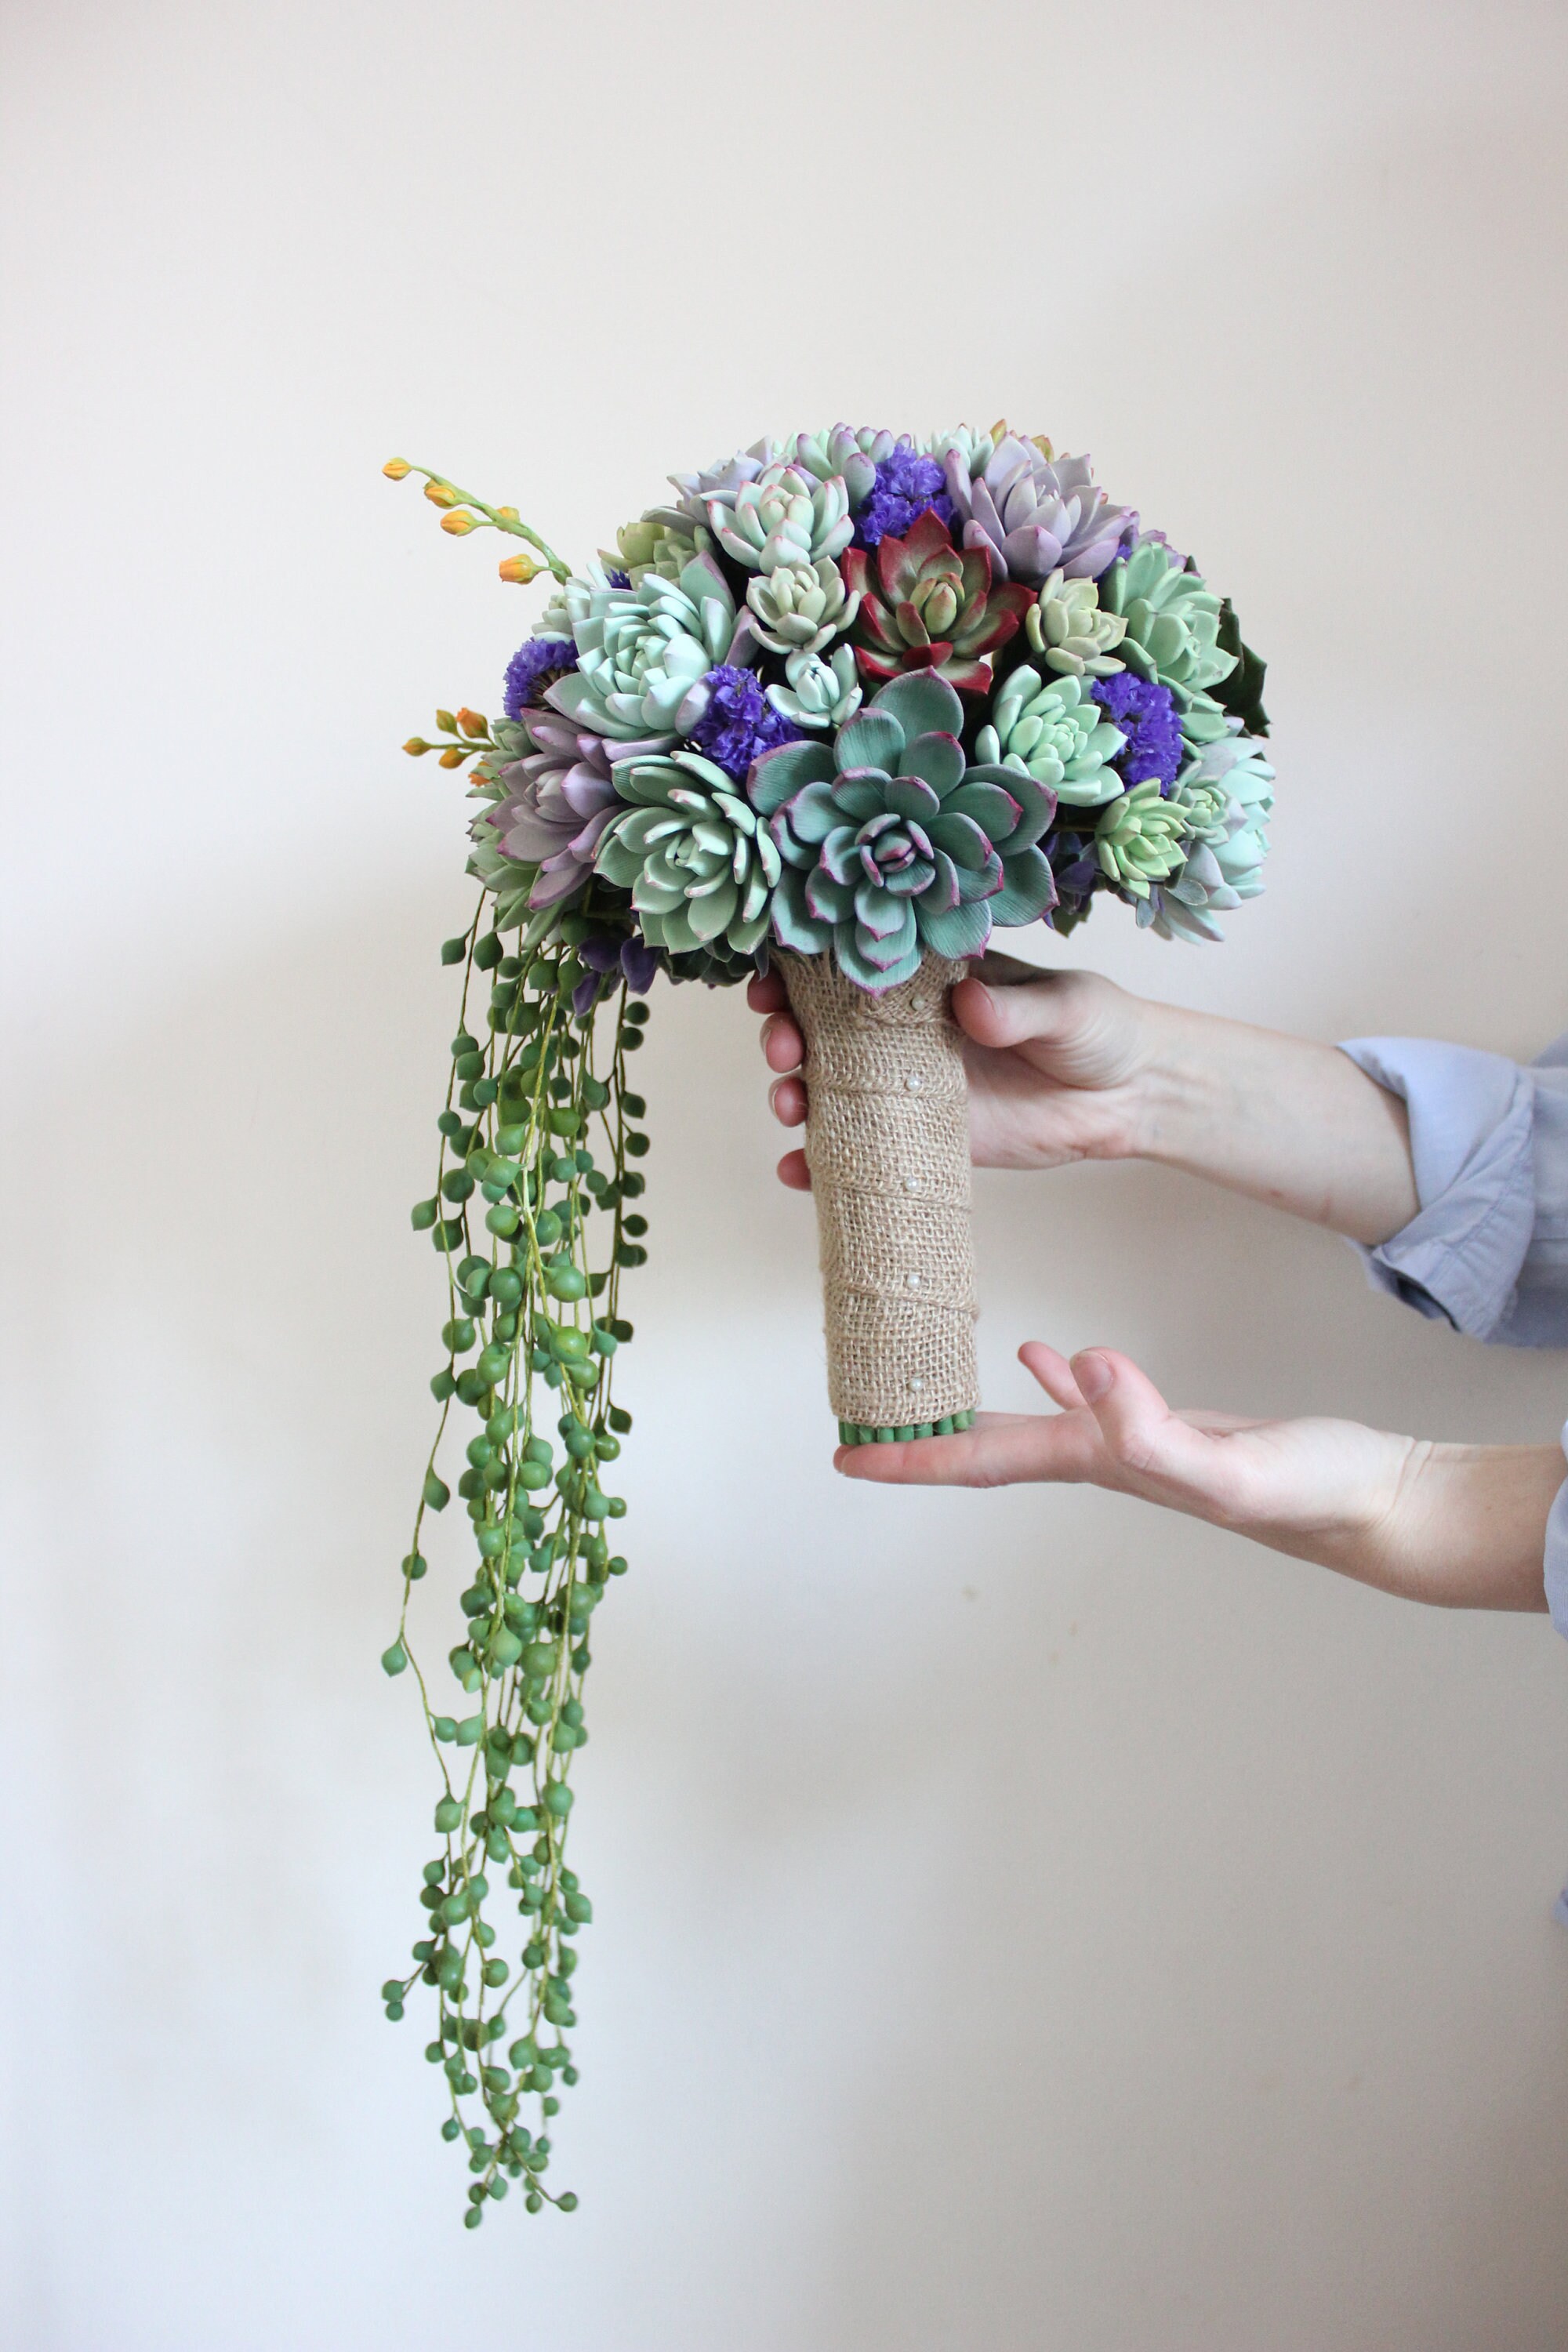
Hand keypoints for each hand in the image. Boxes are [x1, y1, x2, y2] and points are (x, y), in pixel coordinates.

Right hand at [749, 959, 1418, 1244]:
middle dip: (784, 1033)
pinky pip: (857, 1149)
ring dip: (792, 1095)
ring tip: (790, 1107)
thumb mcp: (1066, 1003)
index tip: (775, 979)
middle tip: (782, 1047)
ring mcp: (906, 1086)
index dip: (799, 967)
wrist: (1130, 1095)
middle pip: (818, 1027)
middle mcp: (902, 1030)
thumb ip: (1016, 1006)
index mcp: (928, 978)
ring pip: (825, 1088)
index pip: (850, 963)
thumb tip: (969, 1004)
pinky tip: (796, 1171)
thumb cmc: (1098, 1026)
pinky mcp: (921, 1139)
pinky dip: (818, 1164)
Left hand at [833, 1343, 1558, 1612]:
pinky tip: (1048, 1354)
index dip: (912, 1457)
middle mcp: (1106, 1460)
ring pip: (1032, 1423)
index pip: (984, 1460)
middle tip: (856, 1429)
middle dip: (921, 1441)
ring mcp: (1134, 1445)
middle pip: (988, 1449)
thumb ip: (1152, 1430)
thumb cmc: (1310, 1495)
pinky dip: (1060, 1376)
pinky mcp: (1165, 1425)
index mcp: (1104, 1465)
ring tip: (925, 1387)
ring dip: (975, 1409)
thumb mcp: (1228, 1465)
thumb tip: (1080, 1368)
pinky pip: (1090, 1395)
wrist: (1373, 1506)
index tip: (846, 1454)